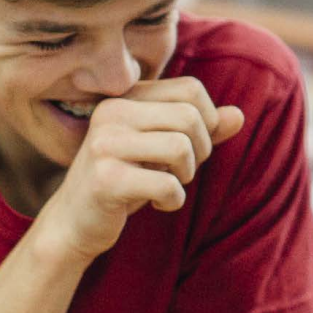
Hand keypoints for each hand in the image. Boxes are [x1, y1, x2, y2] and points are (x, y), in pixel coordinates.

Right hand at [38, 77, 243, 264]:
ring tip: (170, 184)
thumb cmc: (128, 179)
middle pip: (190, 117)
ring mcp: (105, 144)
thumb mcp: (167, 149)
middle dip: (200, 150)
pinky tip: (158, 204)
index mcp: (127, 98)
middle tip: (182, 171)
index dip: (207, 120)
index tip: (192, 145)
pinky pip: (167, 184)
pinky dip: (174, 200)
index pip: (191, 89)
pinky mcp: (105, 180)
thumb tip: (238, 115)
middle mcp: (112, 113)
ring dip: (187, 174)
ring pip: (181, 147)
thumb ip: (203, 130)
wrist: (74, 222)